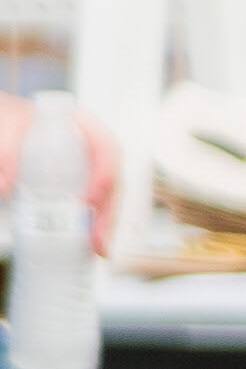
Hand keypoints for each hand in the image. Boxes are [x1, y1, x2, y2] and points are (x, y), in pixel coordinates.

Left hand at [0, 99, 122, 252]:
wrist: (3, 128)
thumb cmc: (9, 120)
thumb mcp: (8, 126)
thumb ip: (8, 151)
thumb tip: (6, 186)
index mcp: (81, 127)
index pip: (107, 149)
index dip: (105, 176)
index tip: (88, 200)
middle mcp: (88, 149)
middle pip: (111, 181)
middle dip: (108, 212)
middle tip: (97, 237)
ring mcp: (83, 170)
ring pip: (105, 198)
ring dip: (105, 224)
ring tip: (98, 248)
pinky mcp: (72, 187)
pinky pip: (91, 207)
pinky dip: (92, 226)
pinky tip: (88, 245)